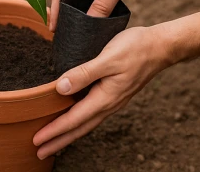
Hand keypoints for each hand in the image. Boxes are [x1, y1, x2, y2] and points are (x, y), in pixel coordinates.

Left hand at [36, 0, 199, 158]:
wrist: (162, 46)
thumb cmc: (137, 48)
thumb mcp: (109, 57)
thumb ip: (84, 72)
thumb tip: (60, 87)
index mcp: (105, 97)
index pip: (74, 119)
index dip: (54, 130)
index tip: (36, 141)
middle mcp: (109, 103)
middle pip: (80, 128)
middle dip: (59, 141)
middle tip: (40, 153)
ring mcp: (114, 100)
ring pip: (87, 122)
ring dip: (69, 134)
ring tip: (54, 142)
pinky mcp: (116, 93)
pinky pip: (94, 113)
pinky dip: (81, 121)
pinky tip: (76, 118)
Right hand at [49, 0, 181, 30]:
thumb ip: (101, 5)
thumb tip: (87, 25)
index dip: (56, 6)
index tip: (53, 26)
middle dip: (67, 12)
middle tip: (63, 34)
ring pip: (85, 0)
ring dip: (82, 14)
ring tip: (76, 34)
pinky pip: (99, 2)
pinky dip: (96, 13)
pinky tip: (95, 27)